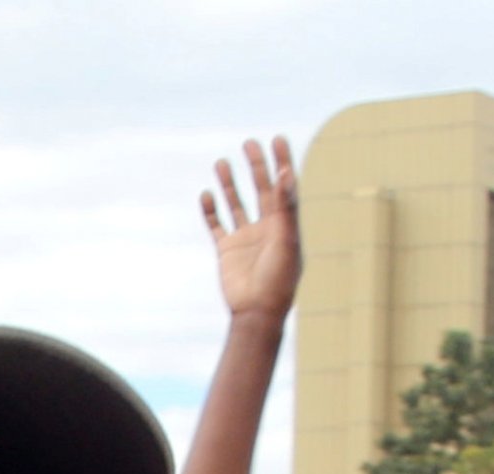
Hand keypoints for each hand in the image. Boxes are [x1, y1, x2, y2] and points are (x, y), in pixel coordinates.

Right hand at [201, 136, 300, 323]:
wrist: (257, 313)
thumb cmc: (279, 280)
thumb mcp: (287, 240)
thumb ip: (287, 207)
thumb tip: (286, 173)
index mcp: (284, 225)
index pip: (284, 187)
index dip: (282, 162)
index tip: (278, 139)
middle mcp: (266, 229)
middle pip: (261, 190)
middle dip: (257, 167)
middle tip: (250, 144)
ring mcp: (245, 239)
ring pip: (236, 204)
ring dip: (230, 184)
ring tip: (222, 162)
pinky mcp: (227, 251)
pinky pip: (216, 225)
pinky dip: (210, 210)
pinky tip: (206, 194)